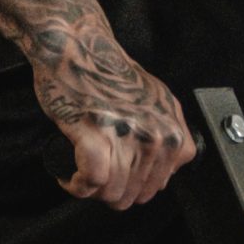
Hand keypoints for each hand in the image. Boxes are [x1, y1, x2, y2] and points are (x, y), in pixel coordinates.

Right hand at [33, 39, 198, 208]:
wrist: (79, 48)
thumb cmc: (109, 72)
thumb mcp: (158, 100)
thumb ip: (167, 131)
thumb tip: (167, 164)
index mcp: (173, 131)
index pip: (158, 184)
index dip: (134, 187)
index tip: (118, 179)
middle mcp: (157, 137)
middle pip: (134, 194)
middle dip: (112, 192)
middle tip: (95, 178)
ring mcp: (128, 138)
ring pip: (112, 193)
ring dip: (92, 192)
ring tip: (81, 178)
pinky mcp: (95, 137)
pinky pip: (92, 182)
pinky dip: (77, 186)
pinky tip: (70, 178)